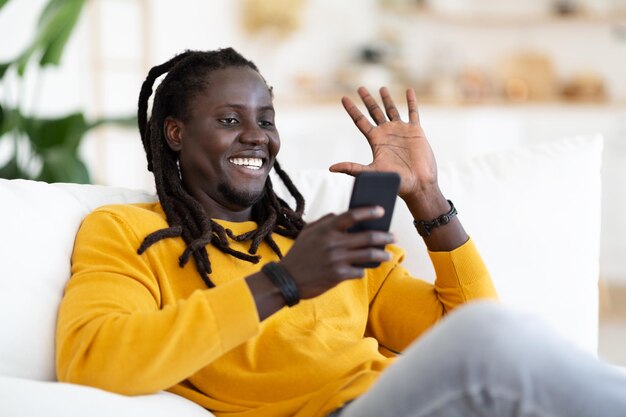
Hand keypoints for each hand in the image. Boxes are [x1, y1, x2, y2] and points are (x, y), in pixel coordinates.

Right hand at [279, 206, 394, 299]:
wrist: (288, 279)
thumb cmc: (299, 254)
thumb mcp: (308, 232)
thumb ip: (324, 220)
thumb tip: (340, 213)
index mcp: (326, 229)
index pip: (352, 216)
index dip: (368, 212)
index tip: (381, 211)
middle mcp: (333, 243)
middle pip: (367, 236)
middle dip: (384, 236)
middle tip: (393, 236)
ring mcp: (337, 260)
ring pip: (368, 255)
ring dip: (381, 254)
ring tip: (387, 254)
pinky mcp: (338, 275)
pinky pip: (359, 271)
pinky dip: (363, 269)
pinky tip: (364, 268)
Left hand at [330, 87, 437, 200]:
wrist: (418, 184)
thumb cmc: (395, 181)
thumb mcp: (371, 172)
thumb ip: (352, 168)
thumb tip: (331, 168)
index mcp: (375, 140)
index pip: (360, 121)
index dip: (352, 109)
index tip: (344, 98)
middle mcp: (386, 133)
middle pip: (374, 112)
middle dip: (367, 100)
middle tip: (360, 88)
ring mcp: (401, 131)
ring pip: (392, 110)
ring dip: (387, 99)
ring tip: (382, 88)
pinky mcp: (416, 131)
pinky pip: (413, 112)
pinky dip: (411, 101)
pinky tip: (409, 91)